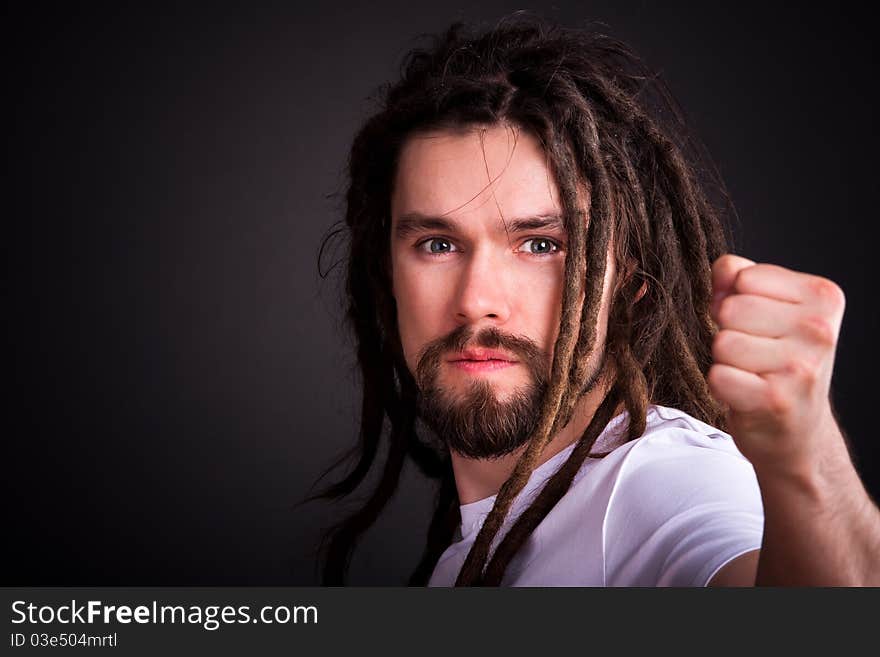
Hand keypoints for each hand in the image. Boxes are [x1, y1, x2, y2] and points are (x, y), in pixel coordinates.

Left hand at [707, 255, 846, 477]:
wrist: (797, 430)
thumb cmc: (778, 361)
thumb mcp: (769, 309)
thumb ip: (739, 278)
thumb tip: (722, 268)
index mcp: (823, 296)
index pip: (744, 276)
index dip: (736, 299)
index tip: (760, 324)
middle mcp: (819, 329)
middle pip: (730, 308)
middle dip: (730, 330)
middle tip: (754, 353)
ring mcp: (800, 366)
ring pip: (722, 342)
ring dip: (726, 360)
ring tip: (752, 373)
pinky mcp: (775, 400)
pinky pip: (718, 375)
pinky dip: (722, 386)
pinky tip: (747, 393)